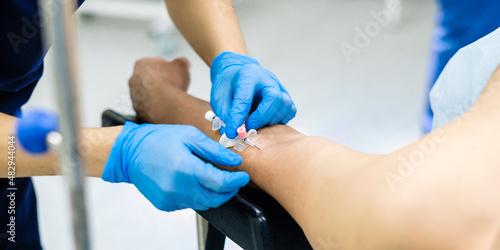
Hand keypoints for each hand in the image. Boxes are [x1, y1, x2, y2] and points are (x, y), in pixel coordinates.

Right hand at [102, 122, 249, 210]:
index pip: (220, 182)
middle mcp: (177, 187)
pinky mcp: (165, 204)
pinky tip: (194, 183)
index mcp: (185, 168)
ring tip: (215, 179)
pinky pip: (189, 204)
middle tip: (234, 180)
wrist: (130, 152)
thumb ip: (214, 151)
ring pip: (203, 204)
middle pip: (214, 198)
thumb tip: (235, 161)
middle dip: (229, 190)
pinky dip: (197, 196)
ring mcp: (170, 198)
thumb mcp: (190, 136)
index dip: (236, 181)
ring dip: (214, 194)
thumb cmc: (158, 140)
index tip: (243, 176)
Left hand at [210, 52, 296, 138]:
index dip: (238, 117)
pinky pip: (290, 110)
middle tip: (248, 128)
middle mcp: (268, 79)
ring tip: (255, 123)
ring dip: (270, 120)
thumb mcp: (218, 95)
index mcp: (248, 75)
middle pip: (274, 98)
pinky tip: (267, 120)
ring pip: (285, 105)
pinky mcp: (285, 95)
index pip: (245, 98)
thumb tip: (229, 134)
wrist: (239, 73)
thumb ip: (223, 113)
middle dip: (261, 118)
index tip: (232, 132)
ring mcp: (279, 86)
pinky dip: (280, 119)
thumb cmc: (229, 84)